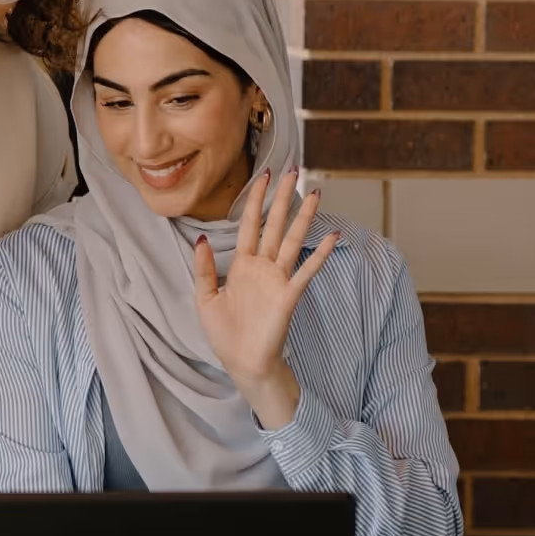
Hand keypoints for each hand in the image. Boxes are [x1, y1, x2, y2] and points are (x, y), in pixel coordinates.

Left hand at [192, 169, 337, 416]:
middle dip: (282, 198)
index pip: (250, 225)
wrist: (242, 364)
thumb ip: (204, 269)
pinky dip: (319, 255)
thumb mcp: (205, 299)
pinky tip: (332, 237)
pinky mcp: (289, 296)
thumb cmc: (225, 335)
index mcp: (242, 266)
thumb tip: (202, 239)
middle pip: (275, 224)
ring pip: (293, 240)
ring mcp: (278, 279)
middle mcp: (262, 267)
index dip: (255, 200)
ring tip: (315, 192)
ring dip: (303, 217)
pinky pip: (306, 271)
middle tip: (292, 171)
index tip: (262, 176)